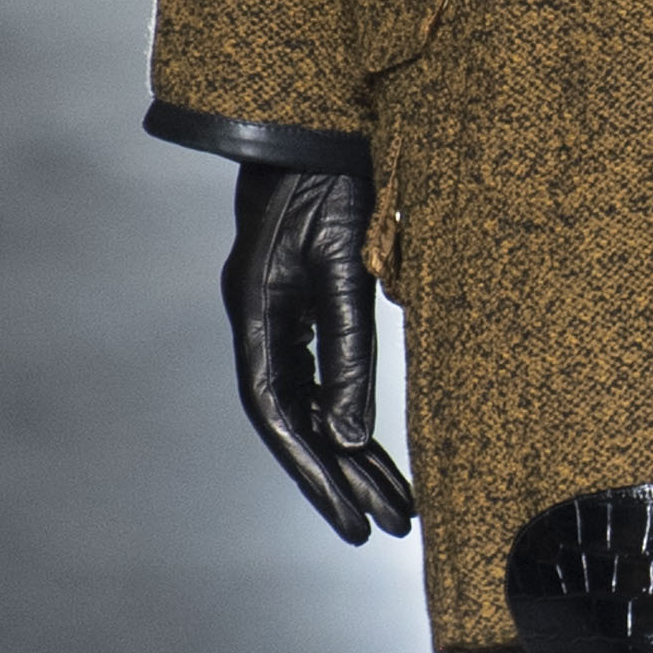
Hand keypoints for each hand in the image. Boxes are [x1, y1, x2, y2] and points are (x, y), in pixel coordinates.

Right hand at [221, 162, 415, 544]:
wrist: (316, 121)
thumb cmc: (331, 182)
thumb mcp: (345, 268)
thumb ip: (348, 352)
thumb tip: (350, 437)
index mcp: (256, 315)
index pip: (279, 416)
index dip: (311, 473)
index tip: (350, 522)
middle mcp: (261, 323)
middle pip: (298, 421)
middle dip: (341, 478)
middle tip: (382, 531)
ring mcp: (279, 314)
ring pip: (313, 403)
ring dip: (351, 454)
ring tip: (396, 507)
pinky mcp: (303, 303)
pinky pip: (323, 375)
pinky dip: (350, 412)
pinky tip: (373, 448)